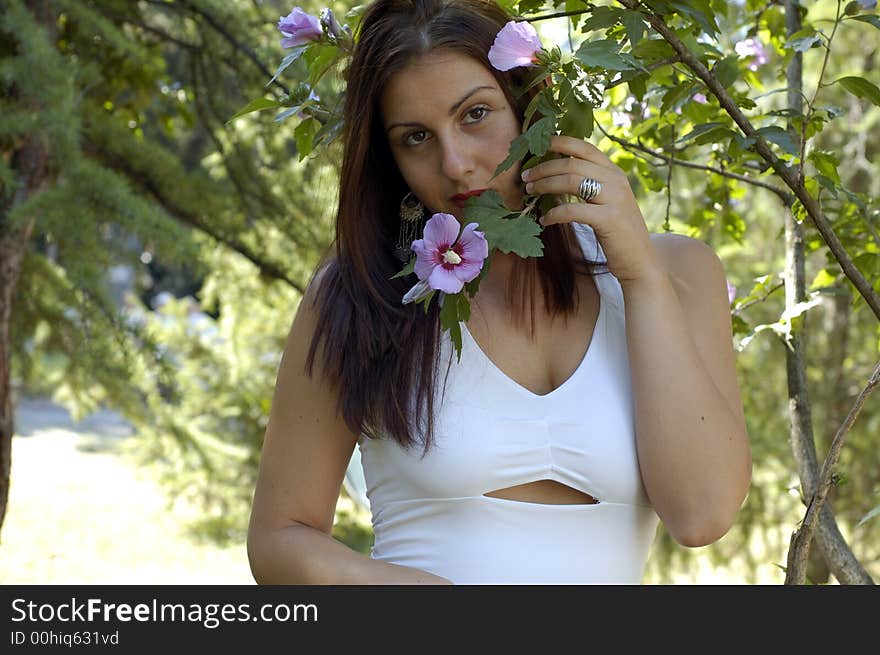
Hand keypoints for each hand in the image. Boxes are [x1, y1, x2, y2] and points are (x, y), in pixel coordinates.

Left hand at [520, 135, 661, 284]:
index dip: (560, 143)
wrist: (641, 261)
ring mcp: (614, 198)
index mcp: (614, 173)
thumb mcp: (607, 202)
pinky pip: (573, 210)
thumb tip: (555, 175)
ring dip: (545, 185)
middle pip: (572, 163)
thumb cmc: (617, 232)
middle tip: (526, 177)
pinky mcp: (609, 219)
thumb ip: (590, 185)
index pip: (585, 148)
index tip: (539, 146)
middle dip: (544, 168)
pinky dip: (554, 214)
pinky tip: (544, 221)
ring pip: (571, 181)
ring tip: (530, 193)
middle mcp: (616, 180)